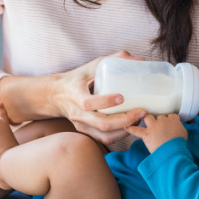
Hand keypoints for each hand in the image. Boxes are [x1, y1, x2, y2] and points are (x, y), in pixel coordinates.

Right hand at [0, 51, 145, 144]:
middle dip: (124, 120)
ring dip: (125, 130)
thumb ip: (115, 60)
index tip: (122, 97)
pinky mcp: (87, 132)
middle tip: (141, 112)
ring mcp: (82, 125)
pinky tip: (131, 126)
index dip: (105, 102)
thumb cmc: (78, 79)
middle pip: (102, 123)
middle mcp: (78, 113)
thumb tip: (140, 60)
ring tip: (139, 119)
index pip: (88, 103)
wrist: (57, 95)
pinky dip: (120, 135)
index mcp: (76, 94)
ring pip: (105, 135)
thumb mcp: (92, 66)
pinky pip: (105, 139)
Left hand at [125, 114, 187, 151]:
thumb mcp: (184, 133)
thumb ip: (179, 127)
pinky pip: (136, 130)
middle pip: (158, 116)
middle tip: (158, 125)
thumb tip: (177, 128)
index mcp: (173, 120)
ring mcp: (153, 126)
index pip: (170, 115)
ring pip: (147, 117)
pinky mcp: (146, 134)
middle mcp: (162, 120)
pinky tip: (126, 127)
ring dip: (146, 119)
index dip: (168, 119)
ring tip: (145, 121)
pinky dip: (131, 129)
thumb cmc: (179, 144)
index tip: (168, 122)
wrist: (173, 151)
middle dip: (158, 120)